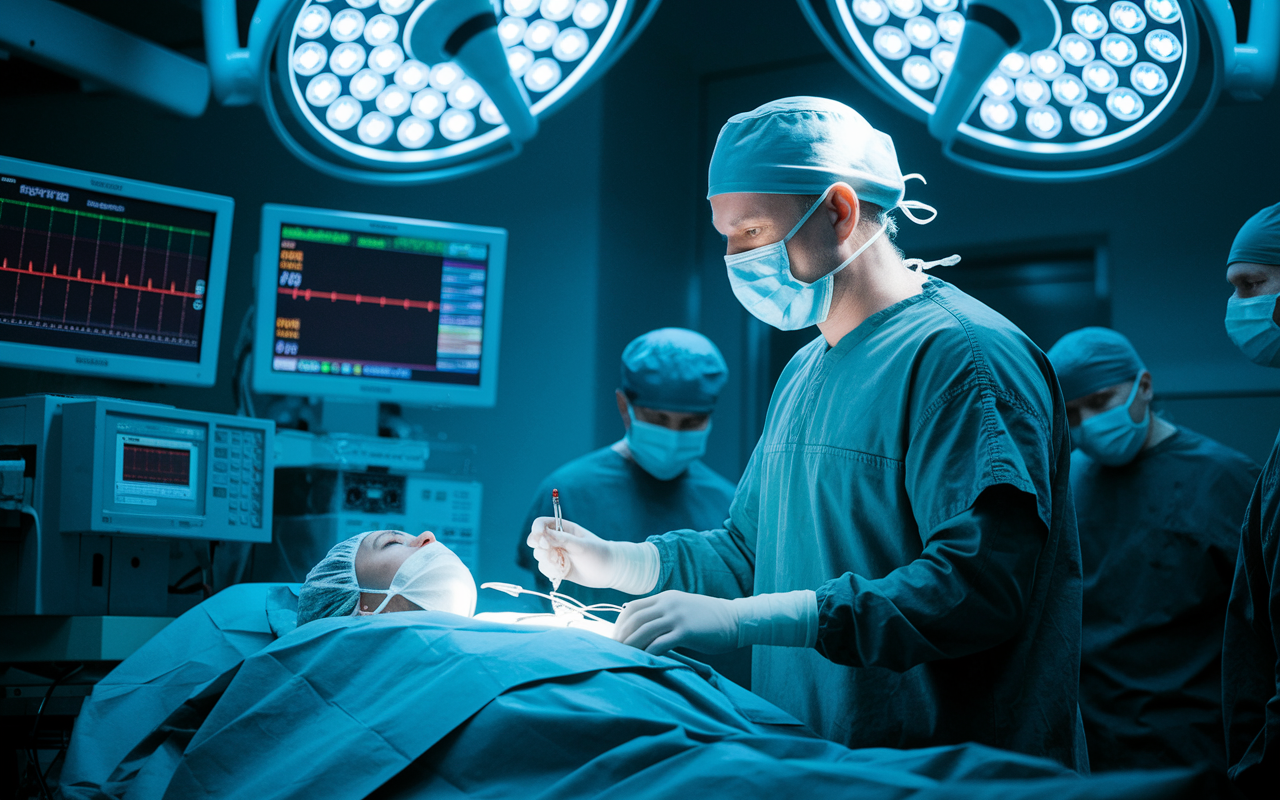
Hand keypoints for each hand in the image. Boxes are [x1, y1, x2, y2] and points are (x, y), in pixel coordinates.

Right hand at [526, 517, 618, 588]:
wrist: (609, 571)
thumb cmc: (598, 553)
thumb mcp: (581, 545)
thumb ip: (562, 540)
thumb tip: (542, 535)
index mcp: (563, 528)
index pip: (541, 524)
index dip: (536, 530)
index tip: (539, 539)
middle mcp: (557, 540)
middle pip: (536, 540)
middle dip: (539, 548)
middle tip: (551, 553)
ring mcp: (557, 554)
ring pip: (539, 556)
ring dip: (546, 561)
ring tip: (560, 564)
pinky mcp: (558, 568)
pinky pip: (545, 568)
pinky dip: (550, 571)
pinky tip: (562, 573)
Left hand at [613, 591, 739, 654]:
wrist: (735, 619)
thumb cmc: (708, 619)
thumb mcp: (682, 609)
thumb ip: (664, 614)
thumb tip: (644, 630)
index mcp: (665, 597)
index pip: (633, 607)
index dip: (620, 623)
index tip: (614, 638)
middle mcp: (668, 604)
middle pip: (635, 619)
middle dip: (621, 636)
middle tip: (614, 651)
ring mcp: (677, 616)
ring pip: (644, 630)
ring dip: (631, 645)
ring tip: (623, 657)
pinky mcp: (686, 631)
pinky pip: (660, 643)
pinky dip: (648, 653)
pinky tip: (643, 661)